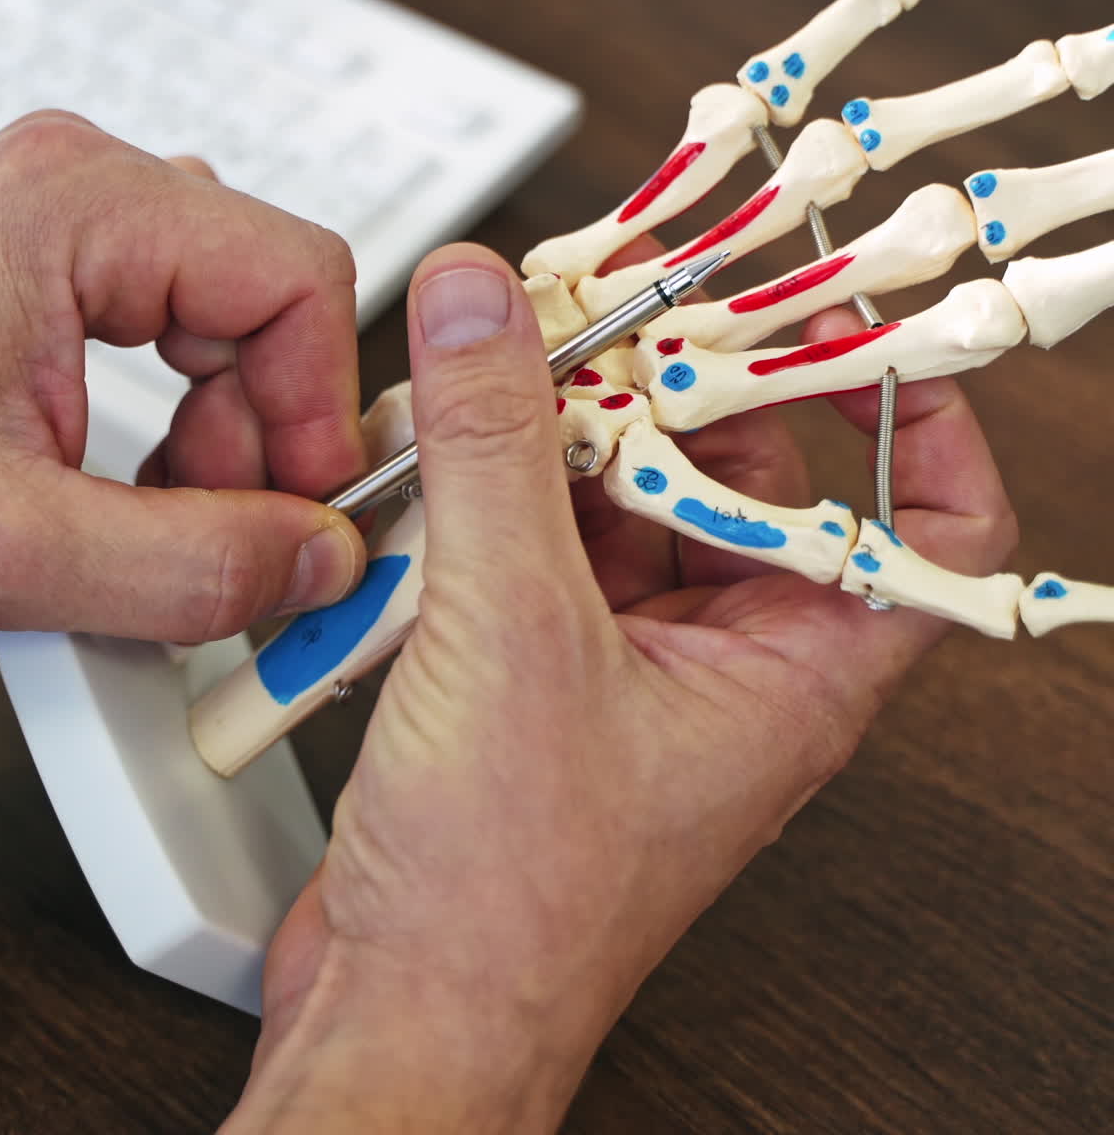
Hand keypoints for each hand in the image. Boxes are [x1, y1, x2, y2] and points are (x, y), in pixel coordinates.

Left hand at [0, 112, 365, 637]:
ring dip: (227, 440)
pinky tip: (135, 485)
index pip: (300, 278)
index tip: (306, 507)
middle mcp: (86, 191)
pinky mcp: (67, 270)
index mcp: (79, 206)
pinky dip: (187, 427)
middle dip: (267, 437)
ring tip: (157, 513)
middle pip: (275, 306)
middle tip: (223, 529)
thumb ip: (185, 567)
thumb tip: (316, 560)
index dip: (322, 407)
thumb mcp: (2, 546)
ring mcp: (77, 226)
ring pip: (239, 329)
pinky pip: (188, 341)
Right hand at [224, 242, 1016, 1132]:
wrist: (405, 1012)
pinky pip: (539, 546)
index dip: (910, 414)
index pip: (923, 524)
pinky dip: (494, 497)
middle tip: (613, 316)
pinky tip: (437, 470)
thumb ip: (498, 452)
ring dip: (562, 440)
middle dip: (675, 392)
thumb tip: (488, 316)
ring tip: (498, 382)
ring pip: (625, 504)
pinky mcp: (536, 671)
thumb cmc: (507, 907)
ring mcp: (624, 666)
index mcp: (790, 675)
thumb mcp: (513, 637)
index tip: (839, 331)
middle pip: (743, 481)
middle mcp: (722, 666)